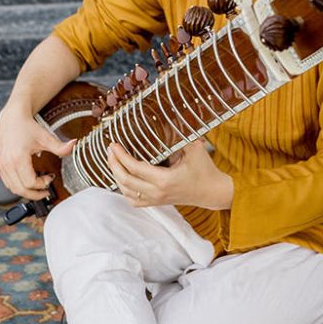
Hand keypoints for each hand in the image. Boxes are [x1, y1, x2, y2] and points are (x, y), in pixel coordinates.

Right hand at [0, 102, 73, 200]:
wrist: (12, 119)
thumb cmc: (27, 127)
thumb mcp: (46, 137)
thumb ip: (60, 146)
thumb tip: (74, 145)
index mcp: (18, 158)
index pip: (30, 183)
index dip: (42, 184)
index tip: (50, 178)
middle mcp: (7, 164)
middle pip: (20, 190)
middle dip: (35, 194)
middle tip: (46, 191)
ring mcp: (1, 166)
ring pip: (13, 189)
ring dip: (27, 192)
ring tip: (39, 185)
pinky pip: (8, 183)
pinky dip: (19, 186)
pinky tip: (28, 181)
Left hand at [107, 140, 233, 210]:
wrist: (212, 191)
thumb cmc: (205, 170)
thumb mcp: (193, 148)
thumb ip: (178, 135)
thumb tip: (164, 120)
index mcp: (164, 179)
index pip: (134, 168)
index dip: (121, 156)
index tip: (114, 145)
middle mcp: (157, 192)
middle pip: (125, 180)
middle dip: (114, 164)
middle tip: (110, 150)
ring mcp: (156, 199)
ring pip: (126, 192)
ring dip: (116, 176)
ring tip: (113, 161)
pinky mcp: (157, 203)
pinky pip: (133, 200)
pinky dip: (124, 189)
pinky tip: (122, 178)